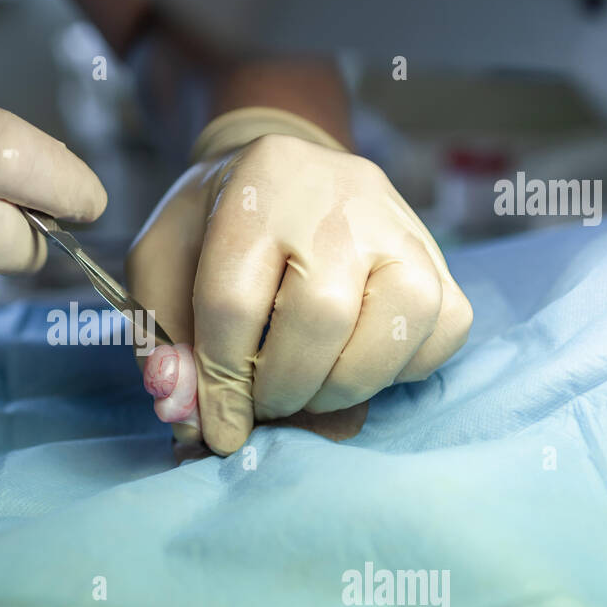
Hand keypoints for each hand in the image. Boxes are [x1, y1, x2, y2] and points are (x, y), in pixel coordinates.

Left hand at [126, 108, 470, 454]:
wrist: (286, 178)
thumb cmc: (216, 227)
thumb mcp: (162, 262)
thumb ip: (163, 336)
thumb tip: (184, 410)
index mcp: (258, 184)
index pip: (233, 300)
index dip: (221, 382)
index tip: (219, 427)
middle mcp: (340, 195)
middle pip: (323, 314)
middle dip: (286, 386)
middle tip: (266, 406)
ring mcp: (401, 224)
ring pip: (399, 322)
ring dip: (347, 384)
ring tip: (310, 390)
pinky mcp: (438, 257)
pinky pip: (444, 330)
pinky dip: (400, 370)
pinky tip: (356, 363)